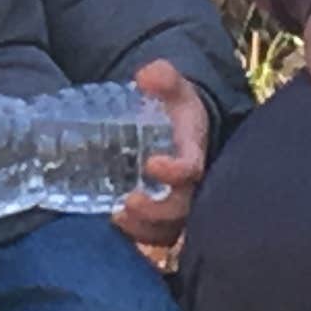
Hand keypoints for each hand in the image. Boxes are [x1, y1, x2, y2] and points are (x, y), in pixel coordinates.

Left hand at [113, 60, 212, 246]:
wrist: (179, 129)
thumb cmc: (177, 110)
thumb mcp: (174, 88)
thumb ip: (164, 78)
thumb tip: (147, 75)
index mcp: (195, 153)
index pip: (191, 169)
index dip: (174, 170)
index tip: (152, 163)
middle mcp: (192, 185)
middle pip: (181, 208)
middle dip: (155, 209)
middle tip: (127, 202)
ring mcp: (179, 205)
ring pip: (168, 228)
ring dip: (142, 227)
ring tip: (116, 216)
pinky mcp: (164, 218)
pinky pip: (156, 235)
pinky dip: (138, 235)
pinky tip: (116, 225)